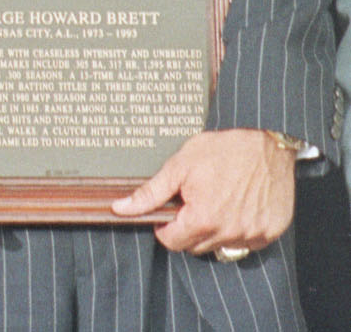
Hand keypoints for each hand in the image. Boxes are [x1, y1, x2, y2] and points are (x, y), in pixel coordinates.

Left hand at [111, 128, 295, 256]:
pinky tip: (236, 206)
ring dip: (212, 230)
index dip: (165, 226)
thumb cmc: (225, 150)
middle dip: (187, 228)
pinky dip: (236, 230)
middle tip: (192, 202)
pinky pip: (245, 242)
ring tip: (215, 201)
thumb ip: (151, 193)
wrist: (269, 146)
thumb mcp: (180, 166)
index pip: (172, 242)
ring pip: (219, 246)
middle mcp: (230, 233)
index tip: (169, 211)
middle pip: (195, 246)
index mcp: (203, 219)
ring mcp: (253, 235)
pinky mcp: (270, 232)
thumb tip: (121, 208)